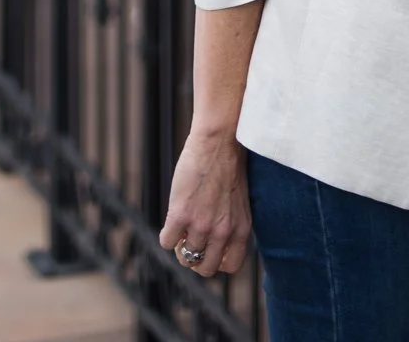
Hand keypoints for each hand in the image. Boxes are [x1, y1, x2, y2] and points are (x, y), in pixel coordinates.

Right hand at [159, 127, 251, 278]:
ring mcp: (201, 225)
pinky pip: (167, 242)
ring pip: (185, 257)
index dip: (218, 260)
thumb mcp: (239, 202)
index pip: (231, 266)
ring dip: (180, 247)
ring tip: (180, 229)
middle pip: (205, 268)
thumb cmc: (229, 165)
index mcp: (241, 229)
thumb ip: (231, 223)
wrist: (218, 141)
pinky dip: (166, 236)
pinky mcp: (180, 214)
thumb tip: (216, 242)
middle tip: (190, 242)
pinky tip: (171, 221)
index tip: (210, 249)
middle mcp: (223, 232)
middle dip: (196, 259)